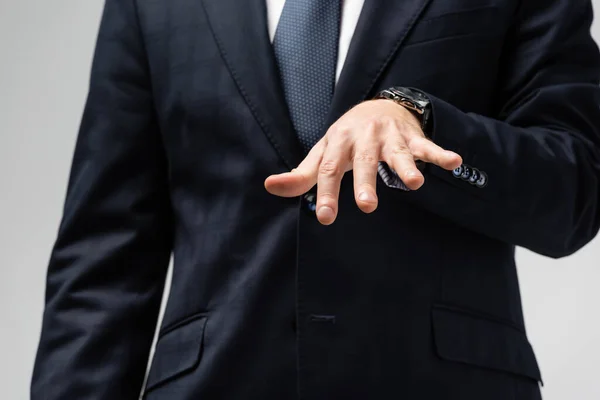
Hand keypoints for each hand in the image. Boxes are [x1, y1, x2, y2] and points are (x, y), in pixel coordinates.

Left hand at [264, 99, 461, 224]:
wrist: (375, 107)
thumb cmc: (345, 139)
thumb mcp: (322, 153)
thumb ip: (301, 175)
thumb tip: (269, 186)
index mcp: (338, 144)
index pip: (329, 169)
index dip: (327, 193)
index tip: (327, 217)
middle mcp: (363, 138)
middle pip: (363, 161)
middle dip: (366, 182)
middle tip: (368, 205)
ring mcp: (389, 137)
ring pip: (398, 152)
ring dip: (406, 166)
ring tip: (416, 183)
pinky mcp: (411, 137)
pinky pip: (427, 145)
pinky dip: (440, 153)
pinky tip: (454, 162)